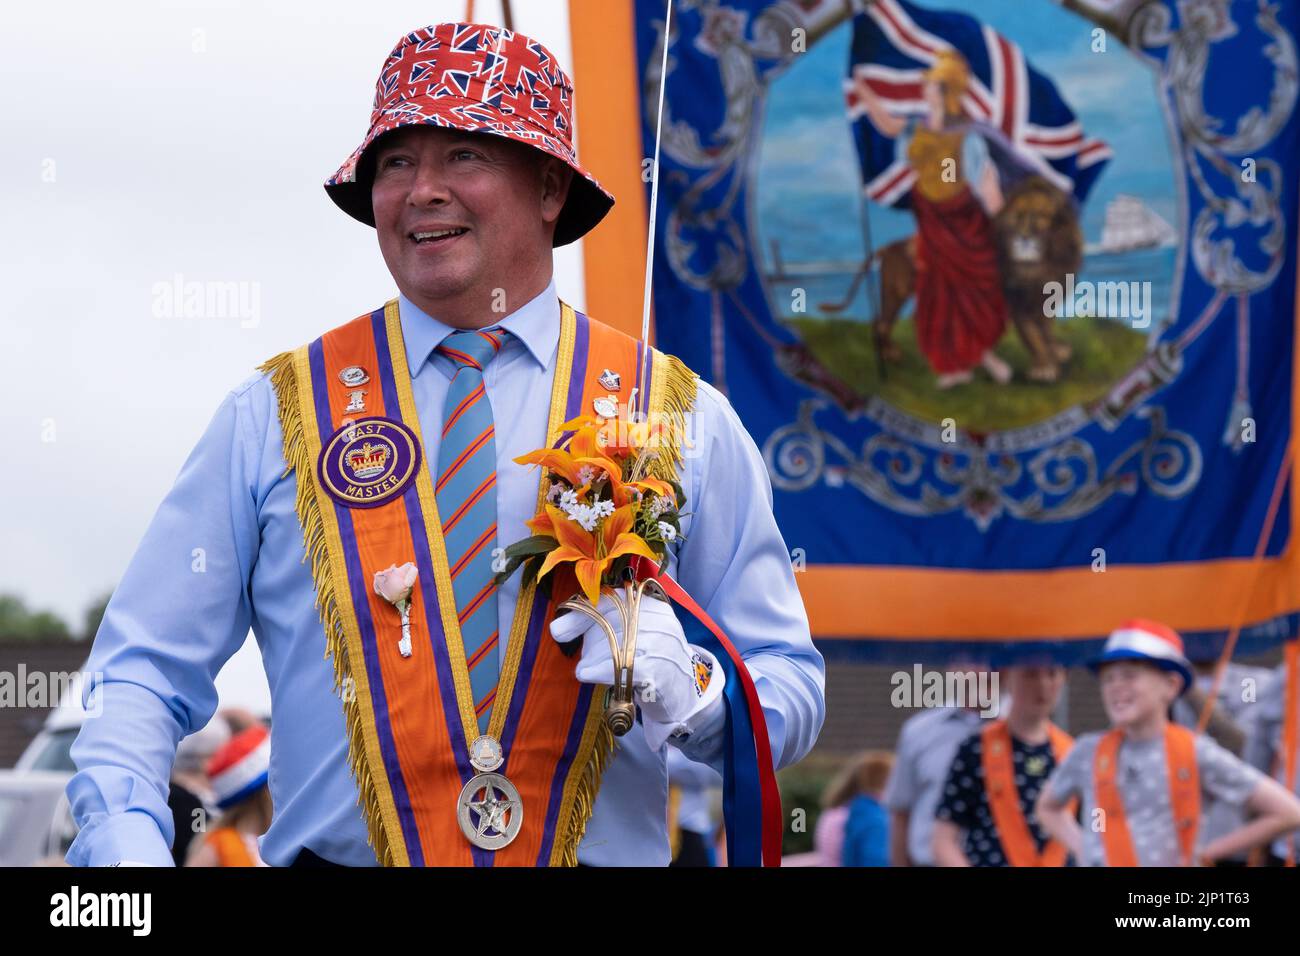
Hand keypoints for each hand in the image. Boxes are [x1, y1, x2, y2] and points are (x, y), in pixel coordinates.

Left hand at [550, 592, 724, 749]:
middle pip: (610, 622)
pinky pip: (620, 667)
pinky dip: (598, 671)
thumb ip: (599, 626)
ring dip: (592, 659)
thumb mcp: (631, 636)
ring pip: (613, 646)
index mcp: (652, 605)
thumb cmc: (649, 661)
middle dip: (586, 640)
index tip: (559, 631)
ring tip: (587, 669)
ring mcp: (662, 645)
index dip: (581, 613)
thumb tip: (555, 628)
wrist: (685, 694)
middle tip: (579, 658)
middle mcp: (660, 620)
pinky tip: (588, 675)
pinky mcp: (659, 671)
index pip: (610, 598)